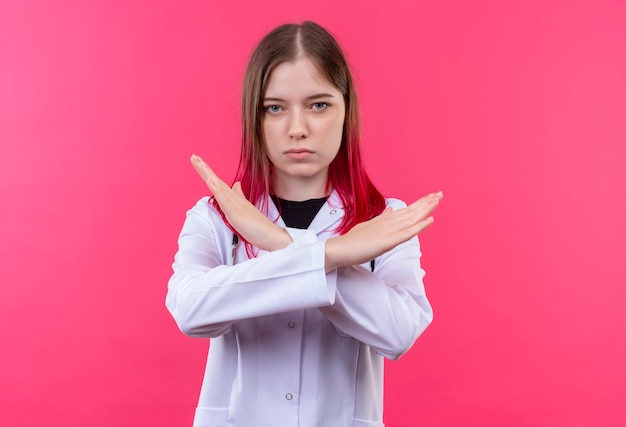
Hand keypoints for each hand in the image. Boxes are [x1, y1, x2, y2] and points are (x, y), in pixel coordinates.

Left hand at [191, 154, 291, 251]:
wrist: (272, 235)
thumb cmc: (258, 226)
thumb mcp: (244, 209)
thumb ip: (239, 196)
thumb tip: (236, 185)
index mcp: (235, 198)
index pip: (219, 184)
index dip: (209, 174)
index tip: (200, 163)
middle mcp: (235, 198)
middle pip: (216, 181)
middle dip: (204, 168)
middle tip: (194, 156)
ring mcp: (235, 204)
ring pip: (218, 186)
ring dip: (207, 173)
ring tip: (197, 161)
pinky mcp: (236, 212)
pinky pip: (224, 199)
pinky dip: (216, 188)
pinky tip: (210, 180)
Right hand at [324, 191, 442, 270]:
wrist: (340, 249)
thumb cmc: (352, 241)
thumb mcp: (368, 226)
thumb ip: (381, 218)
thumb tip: (392, 210)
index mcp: (384, 220)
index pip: (405, 210)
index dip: (419, 203)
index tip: (430, 197)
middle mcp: (389, 222)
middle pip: (411, 211)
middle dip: (427, 202)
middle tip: (440, 193)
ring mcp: (389, 230)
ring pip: (412, 218)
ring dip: (426, 209)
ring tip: (438, 200)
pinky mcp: (388, 240)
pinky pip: (408, 233)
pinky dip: (420, 226)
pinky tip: (430, 220)